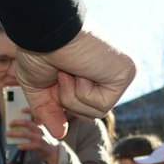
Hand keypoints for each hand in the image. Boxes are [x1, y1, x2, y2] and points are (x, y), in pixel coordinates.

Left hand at [9, 110, 62, 163]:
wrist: (54, 152)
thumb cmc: (45, 140)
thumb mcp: (43, 130)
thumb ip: (34, 125)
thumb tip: (19, 122)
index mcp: (41, 124)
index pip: (36, 114)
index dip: (28, 110)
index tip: (21, 110)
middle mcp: (41, 129)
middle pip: (27, 123)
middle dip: (17, 122)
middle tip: (9, 124)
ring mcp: (40, 137)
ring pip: (25, 134)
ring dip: (15, 133)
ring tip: (8, 134)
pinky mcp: (40, 146)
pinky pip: (30, 145)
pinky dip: (23, 145)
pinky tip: (18, 146)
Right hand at [13, 29, 135, 124]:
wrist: (45, 29)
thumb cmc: (39, 48)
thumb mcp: (37, 86)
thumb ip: (48, 110)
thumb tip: (60, 134)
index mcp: (92, 71)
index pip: (83, 105)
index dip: (64, 101)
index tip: (56, 76)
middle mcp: (109, 72)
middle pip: (90, 113)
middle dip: (67, 100)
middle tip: (61, 72)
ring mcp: (120, 72)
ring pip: (96, 112)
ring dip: (72, 96)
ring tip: (68, 70)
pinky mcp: (126, 73)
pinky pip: (102, 106)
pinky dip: (83, 92)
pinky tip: (80, 70)